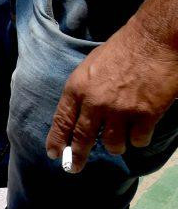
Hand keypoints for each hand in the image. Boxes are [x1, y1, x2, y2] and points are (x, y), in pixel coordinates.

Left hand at [46, 18, 177, 172]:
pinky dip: (138, 139)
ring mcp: (120, 110)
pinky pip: (137, 139)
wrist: (155, 39)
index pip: (61, 121)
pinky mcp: (145, 114)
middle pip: (82, 139)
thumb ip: (82, 91)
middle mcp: (95, 102)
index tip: (53, 154)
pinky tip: (140, 132)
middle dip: (77, 157)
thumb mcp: (90, 66)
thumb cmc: (123, 48)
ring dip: (115, 146)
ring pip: (112, 144)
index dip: (56, 140)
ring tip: (119, 142)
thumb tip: (78, 114)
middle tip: (74, 168)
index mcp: (77, 88)